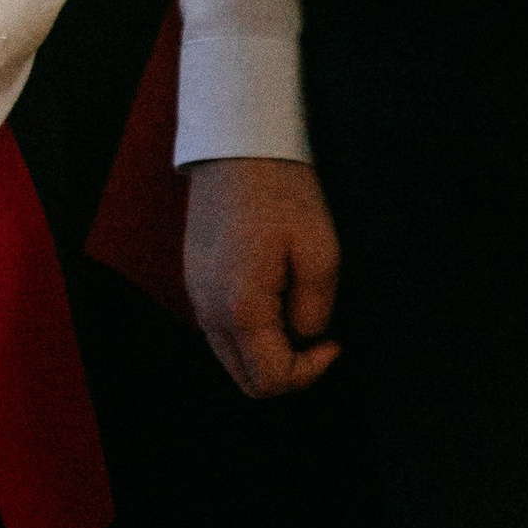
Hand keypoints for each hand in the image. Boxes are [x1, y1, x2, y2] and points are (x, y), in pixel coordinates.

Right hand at [184, 156, 343, 398]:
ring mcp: (196, 294)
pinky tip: (271, 300)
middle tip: (316, 337)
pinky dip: (246, 335)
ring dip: (265, 354)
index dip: (311, 373)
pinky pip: (218, 331)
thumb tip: (305, 336)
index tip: (334, 341)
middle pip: (245, 381)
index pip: (272, 380)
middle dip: (287, 372)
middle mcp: (208, 309)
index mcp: (241, 307)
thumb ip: (315, 310)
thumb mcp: (321, 252)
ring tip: (294, 315)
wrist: (238, 145)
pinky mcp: (193, 279)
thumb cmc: (284, 193)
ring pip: (229, 359)